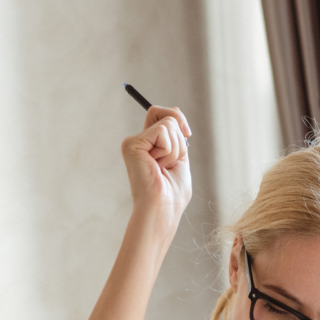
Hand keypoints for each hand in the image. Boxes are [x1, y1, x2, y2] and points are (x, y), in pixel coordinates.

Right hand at [121, 106, 191, 221]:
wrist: (163, 209)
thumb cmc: (172, 193)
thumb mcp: (180, 157)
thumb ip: (176, 135)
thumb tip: (174, 110)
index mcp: (148, 145)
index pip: (163, 114)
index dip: (178, 118)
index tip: (188, 134)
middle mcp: (138, 142)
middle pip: (167, 114)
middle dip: (179, 138)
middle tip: (170, 163)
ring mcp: (133, 142)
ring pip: (168, 123)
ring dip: (175, 149)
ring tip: (162, 168)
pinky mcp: (131, 145)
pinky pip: (162, 132)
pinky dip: (168, 150)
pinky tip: (157, 167)